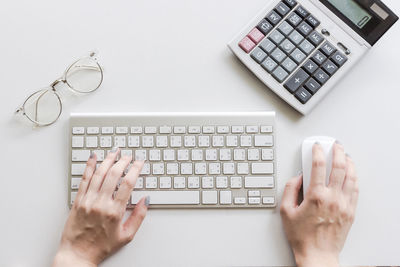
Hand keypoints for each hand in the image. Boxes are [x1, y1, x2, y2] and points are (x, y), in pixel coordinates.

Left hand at [53, 148, 148, 266]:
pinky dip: (89, 166)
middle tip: (129, 155)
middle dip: (123, 161)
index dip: (135, 169)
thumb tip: (146, 200)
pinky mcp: (78, 201)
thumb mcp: (127, 235)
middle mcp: (101, 203)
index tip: (139, 162)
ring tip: (115, 152)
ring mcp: (88, 201)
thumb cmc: (101, 246)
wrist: (78, 254)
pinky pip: (84, 179)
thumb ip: (139, 216)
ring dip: (108, 160)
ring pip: (99, 174)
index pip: (127, 183)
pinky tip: (93, 158)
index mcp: (115, 212)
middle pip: (114, 174)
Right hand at [280, 143, 358, 266]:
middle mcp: (332, 198)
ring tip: (346, 156)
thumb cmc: (301, 236)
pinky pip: (355, 190)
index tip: (317, 147)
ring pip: (351, 177)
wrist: (317, 254)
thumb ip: (290, 190)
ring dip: (349, 163)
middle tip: (335, 145)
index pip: (318, 166)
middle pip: (339, 167)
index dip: (318, 152)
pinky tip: (351, 174)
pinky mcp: (350, 212)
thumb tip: (297, 177)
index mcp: (316, 196)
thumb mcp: (286, 211)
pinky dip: (354, 178)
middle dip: (337, 152)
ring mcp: (344, 205)